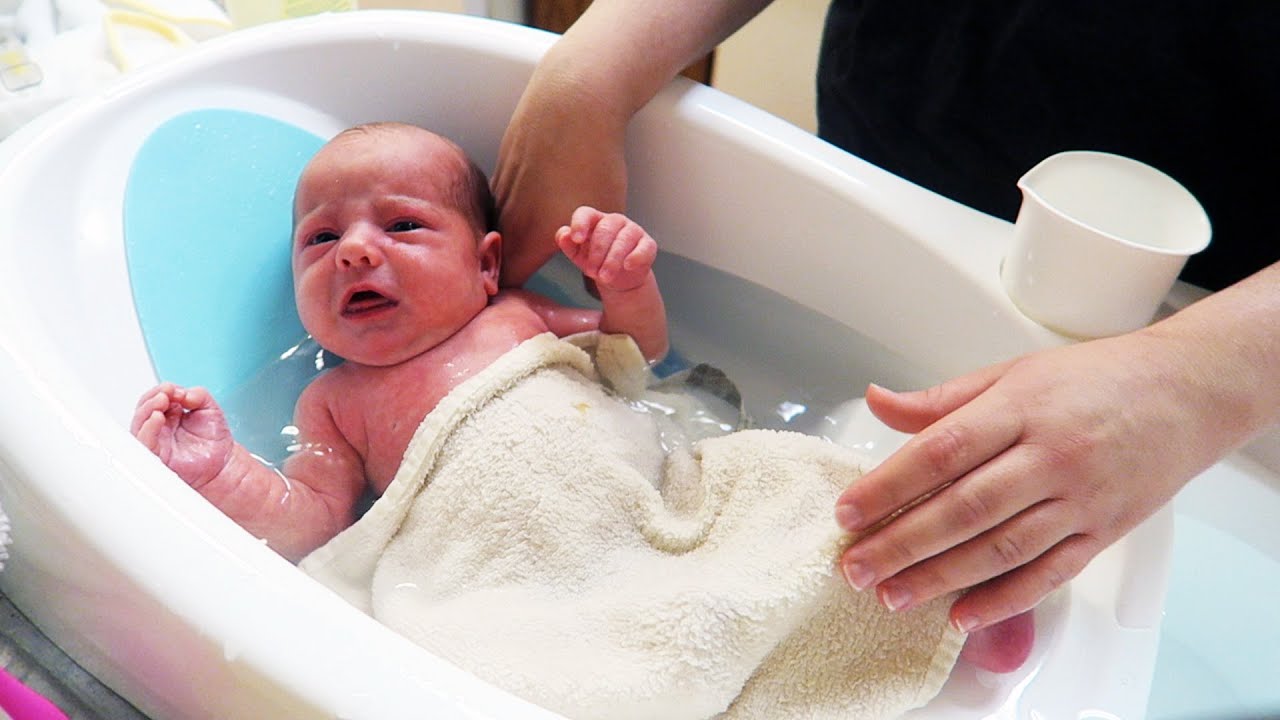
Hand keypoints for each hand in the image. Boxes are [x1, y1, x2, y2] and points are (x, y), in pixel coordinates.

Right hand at [131, 383, 235, 489]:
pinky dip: (148, 429)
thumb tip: (182, 392)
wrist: (223, 463)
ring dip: (147, 409)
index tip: (173, 388)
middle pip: (143, 410)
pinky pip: (145, 443)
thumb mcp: (210, 408)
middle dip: (152, 398)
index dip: (161, 390)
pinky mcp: (157, 456)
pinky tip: (157, 418)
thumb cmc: (214, 439)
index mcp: (168, 414)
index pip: (154, 398)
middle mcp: (159, 428)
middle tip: (166, 393)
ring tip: (161, 400)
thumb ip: (198, 395)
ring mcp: (156, 442)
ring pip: (139, 425)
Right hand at [492, 67, 629, 286]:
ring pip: (496, 233)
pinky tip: (534, 214)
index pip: (502, 292)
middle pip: (494, 264)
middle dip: (506, 280)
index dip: (508, 308)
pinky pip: (501, 207)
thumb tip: (599, 291)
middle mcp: (503, 221)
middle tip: (528, 292)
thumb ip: (599, 266)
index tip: (522, 315)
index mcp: (522, 243)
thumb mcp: (607, 221)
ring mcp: (499, 193)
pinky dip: (512, 218)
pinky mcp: (503, 170)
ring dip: (508, 248)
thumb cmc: (590, 163)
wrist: (571, 102)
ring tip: (529, 255)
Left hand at [556, 206, 657, 291]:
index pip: (585, 213)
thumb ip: (568, 244)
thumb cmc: (596, 261)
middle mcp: (615, 221)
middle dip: (596, 253)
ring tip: (604, 277)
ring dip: (612, 260)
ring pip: (623, 240)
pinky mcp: (648, 244)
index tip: (577, 239)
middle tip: (591, 272)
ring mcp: (633, 231)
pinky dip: (635, 257)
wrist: (618, 278)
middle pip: (604, 229)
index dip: (580, 224)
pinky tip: (627, 266)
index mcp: (595, 220)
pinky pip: (643, 248)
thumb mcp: (578, 255)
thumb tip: (563, 235)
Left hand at [834, 329, 1231, 631]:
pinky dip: (1004, 600)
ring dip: (940, 578)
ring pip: (1000, 548)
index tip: (848, 511)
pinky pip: (1049, 574)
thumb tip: (878, 401)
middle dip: (901, 543)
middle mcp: (1049, 456)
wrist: (1187, 392)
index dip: (889, 485)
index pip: (941, 450)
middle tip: (855, 567)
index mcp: (1020, 408)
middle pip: (963, 508)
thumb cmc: (1095, 378)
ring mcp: (1079, 499)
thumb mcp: (1014, 372)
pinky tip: (962, 615)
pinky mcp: (1102, 532)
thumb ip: (942, 399)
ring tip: (892, 595)